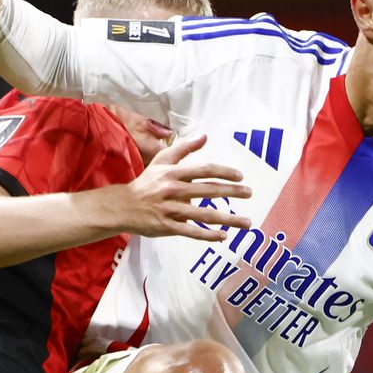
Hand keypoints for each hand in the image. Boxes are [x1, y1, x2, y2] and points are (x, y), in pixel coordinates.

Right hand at [103, 134, 252, 241]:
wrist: (123, 206)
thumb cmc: (147, 182)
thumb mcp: (162, 161)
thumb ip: (183, 148)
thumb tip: (205, 136)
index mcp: (173, 173)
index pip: (203, 170)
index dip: (223, 172)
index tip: (240, 176)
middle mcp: (173, 190)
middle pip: (207, 191)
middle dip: (232, 192)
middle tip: (250, 193)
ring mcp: (170, 210)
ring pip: (203, 215)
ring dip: (228, 219)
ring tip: (247, 222)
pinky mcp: (167, 227)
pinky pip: (191, 232)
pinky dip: (208, 235)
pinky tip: (224, 236)